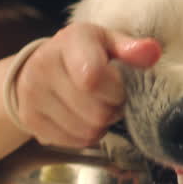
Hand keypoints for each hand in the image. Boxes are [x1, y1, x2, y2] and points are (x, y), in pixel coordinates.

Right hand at [13, 23, 160, 147]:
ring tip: (97, 107)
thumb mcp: (107, 42)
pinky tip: (83, 118)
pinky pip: (73, 142)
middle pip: (95, 112)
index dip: (115, 90)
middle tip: (111, 99)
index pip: (93, 77)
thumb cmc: (82, 53)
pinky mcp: (30, 120)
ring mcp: (33, 95)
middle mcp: (44, 66)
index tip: (119, 86)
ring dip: (101, 125)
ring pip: (86, 131)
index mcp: (69, 41)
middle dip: (112, 110)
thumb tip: (152, 52)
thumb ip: (130, 48)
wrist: (36, 67)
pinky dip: (86, 136)